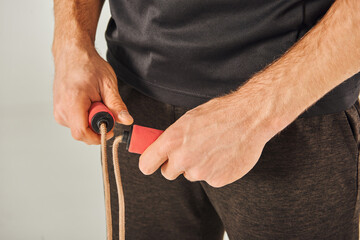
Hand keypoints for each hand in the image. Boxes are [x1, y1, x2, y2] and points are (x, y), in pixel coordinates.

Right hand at [52, 46, 133, 144]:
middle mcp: (61, 109)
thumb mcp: (108, 84)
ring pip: (80, 128)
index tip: (110, 128)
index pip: (82, 133)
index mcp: (72, 102)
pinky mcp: (59, 111)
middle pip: (82, 133)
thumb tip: (126, 120)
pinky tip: (88, 102)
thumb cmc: (88, 65)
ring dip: (92, 120)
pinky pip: (75, 123)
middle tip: (104, 106)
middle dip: (98, 125)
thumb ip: (116, 105)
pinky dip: (85, 116)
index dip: (98, 135)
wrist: (72, 54)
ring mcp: (58, 111)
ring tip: (95, 100)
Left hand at [138, 90, 280, 187]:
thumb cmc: (219, 114)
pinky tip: (224, 155)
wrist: (250, 118)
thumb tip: (159, 147)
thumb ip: (172, 137)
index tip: (153, 162)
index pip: (146, 164)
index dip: (150, 163)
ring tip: (213, 148)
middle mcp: (183, 159)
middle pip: (168, 173)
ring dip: (197, 166)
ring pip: (190, 175)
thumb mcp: (188, 119)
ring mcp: (201, 172)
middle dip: (175, 164)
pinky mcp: (218, 180)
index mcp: (172, 141)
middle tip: (190, 151)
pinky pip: (209, 178)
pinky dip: (215, 170)